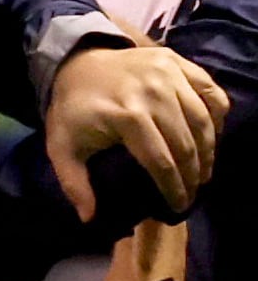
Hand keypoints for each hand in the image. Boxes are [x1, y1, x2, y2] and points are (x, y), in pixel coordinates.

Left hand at [47, 40, 225, 216]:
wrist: (77, 63)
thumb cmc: (72, 110)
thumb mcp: (61, 147)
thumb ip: (74, 184)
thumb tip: (87, 218)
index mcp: (126, 116)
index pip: (160, 161)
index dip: (173, 187)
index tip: (179, 204)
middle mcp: (153, 93)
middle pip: (185, 143)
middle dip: (194, 173)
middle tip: (195, 190)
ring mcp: (168, 74)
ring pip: (202, 119)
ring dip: (210, 148)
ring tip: (206, 169)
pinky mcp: (177, 62)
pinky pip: (210, 89)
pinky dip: (218, 113)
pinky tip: (213, 134)